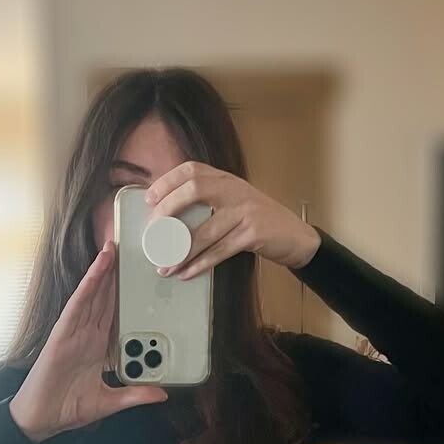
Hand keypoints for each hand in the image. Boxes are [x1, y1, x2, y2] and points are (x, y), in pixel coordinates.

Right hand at [9, 240, 167, 442]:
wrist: (42, 420)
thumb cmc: (67, 408)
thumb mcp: (111, 402)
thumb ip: (135, 395)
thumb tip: (161, 394)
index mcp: (96, 347)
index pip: (114, 314)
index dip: (123, 294)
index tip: (138, 277)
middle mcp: (85, 336)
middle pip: (103, 299)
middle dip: (115, 275)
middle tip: (128, 250)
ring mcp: (73, 333)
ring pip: (91, 296)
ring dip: (101, 272)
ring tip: (113, 249)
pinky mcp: (61, 336)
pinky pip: (76, 307)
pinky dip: (87, 288)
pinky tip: (96, 272)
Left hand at [144, 161, 320, 279]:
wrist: (294, 236)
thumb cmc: (258, 221)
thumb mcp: (235, 202)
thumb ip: (210, 201)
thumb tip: (169, 217)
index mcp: (226, 179)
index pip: (191, 170)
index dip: (167, 182)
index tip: (149, 200)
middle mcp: (235, 189)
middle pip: (195, 190)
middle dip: (169, 210)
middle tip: (153, 233)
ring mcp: (245, 211)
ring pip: (205, 231)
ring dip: (181, 252)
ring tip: (165, 267)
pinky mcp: (253, 234)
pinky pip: (219, 251)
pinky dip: (200, 264)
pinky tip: (186, 273)